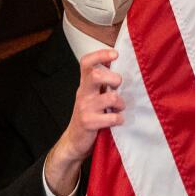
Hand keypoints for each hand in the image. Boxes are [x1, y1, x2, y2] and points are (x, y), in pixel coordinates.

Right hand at [44, 47, 121, 195]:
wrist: (74, 141)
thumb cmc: (89, 115)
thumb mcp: (92, 96)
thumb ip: (102, 83)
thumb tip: (120, 65)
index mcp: (85, 84)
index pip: (86, 63)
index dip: (100, 55)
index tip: (115, 54)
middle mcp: (83, 93)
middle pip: (95, 75)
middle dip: (113, 79)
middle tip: (118, 87)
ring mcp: (84, 108)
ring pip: (109, 97)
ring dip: (120, 102)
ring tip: (120, 107)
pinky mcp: (88, 123)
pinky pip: (111, 117)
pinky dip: (118, 118)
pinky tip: (117, 121)